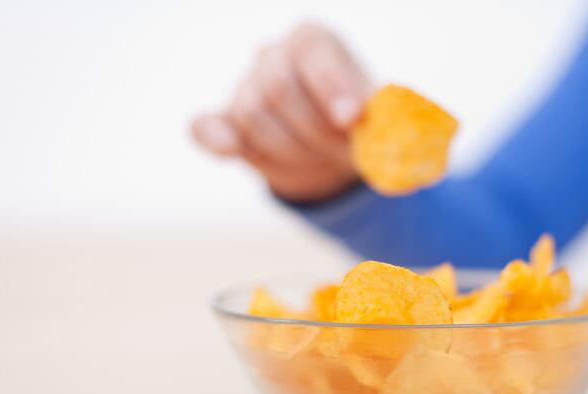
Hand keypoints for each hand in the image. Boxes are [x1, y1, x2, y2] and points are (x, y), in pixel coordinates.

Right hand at [192, 22, 371, 202]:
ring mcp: (244, 88)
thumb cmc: (362, 126)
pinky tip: (229, 148)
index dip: (331, 84)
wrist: (338, 152)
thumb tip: (368, 125)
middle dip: (316, 131)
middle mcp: (274, 56)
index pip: (312, 51)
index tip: (351, 119)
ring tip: (321, 158)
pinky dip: (217, 138)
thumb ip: (378, 117)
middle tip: (346, 153)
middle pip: (279, 88)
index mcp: (314, 42)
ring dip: (294, 151)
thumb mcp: (379, 117)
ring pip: (253, 116)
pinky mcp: (224, 125)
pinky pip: (208, 128)